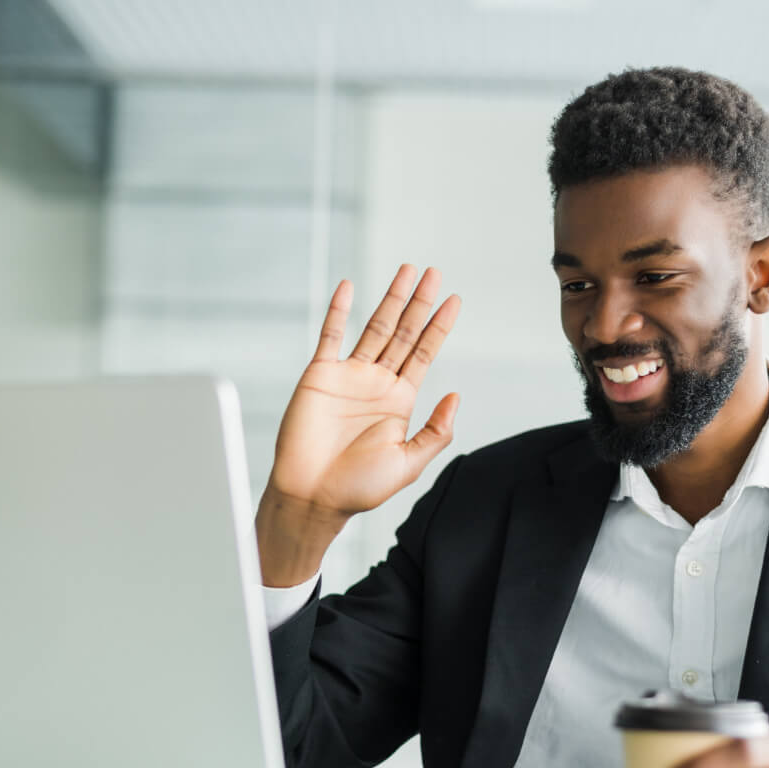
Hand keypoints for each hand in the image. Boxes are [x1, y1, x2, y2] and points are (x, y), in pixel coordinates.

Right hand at [257, 265, 460, 584]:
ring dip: (390, 299)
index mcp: (400, 401)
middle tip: (434, 273)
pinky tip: (349, 287)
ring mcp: (348, 376)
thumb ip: (435, 431)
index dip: (439, 326)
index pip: (424, 353)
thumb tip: (457, 396)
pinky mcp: (320, 376)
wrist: (312, 496)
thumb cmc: (358, 488)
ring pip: (374, 327)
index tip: (454, 299)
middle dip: (419, 302)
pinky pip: (329, 336)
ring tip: (407, 271)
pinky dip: (338, 311)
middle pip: (403, 332)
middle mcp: (377, 383)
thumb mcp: (408, 462)